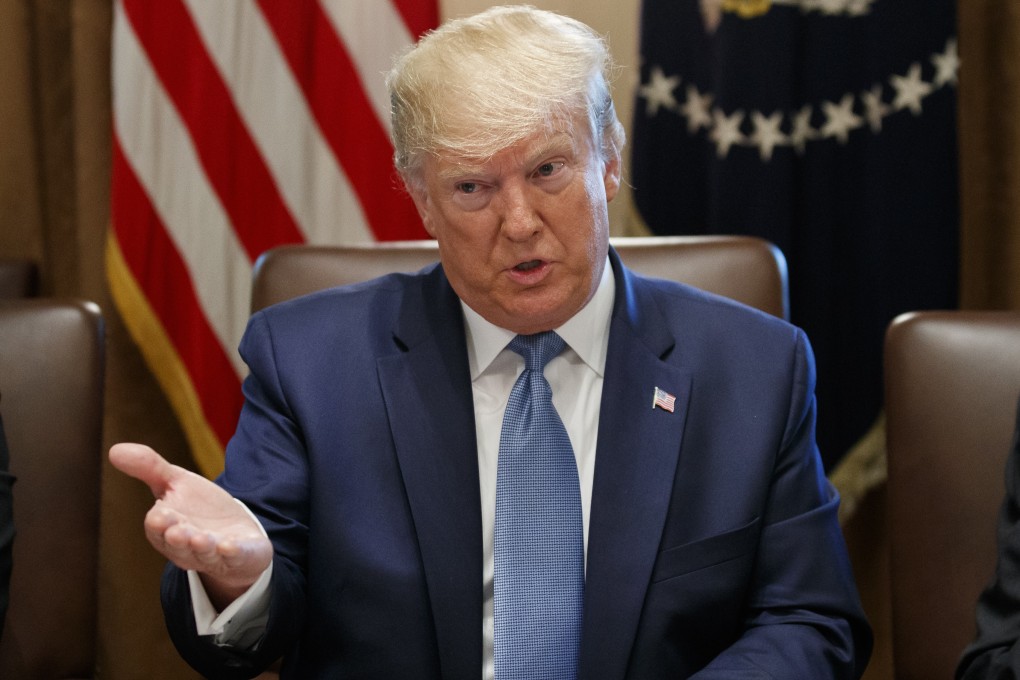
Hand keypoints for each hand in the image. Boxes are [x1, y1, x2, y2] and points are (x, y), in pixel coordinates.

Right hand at [109, 443, 272, 607]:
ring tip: (202, 539)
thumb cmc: (199, 509)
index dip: (159, 522)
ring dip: (202, 547)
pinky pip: (234, 558)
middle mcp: (187, 546)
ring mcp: (213, 554)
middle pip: (178, 544)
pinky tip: (230, 546)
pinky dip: (232, 553)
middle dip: (177, 538)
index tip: (159, 514)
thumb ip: (149, 468)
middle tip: (176, 531)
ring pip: (204, 553)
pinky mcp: (239, 556)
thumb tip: (113, 450)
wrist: (236, 533)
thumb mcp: (176, 483)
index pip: (158, 526)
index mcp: (167, 529)